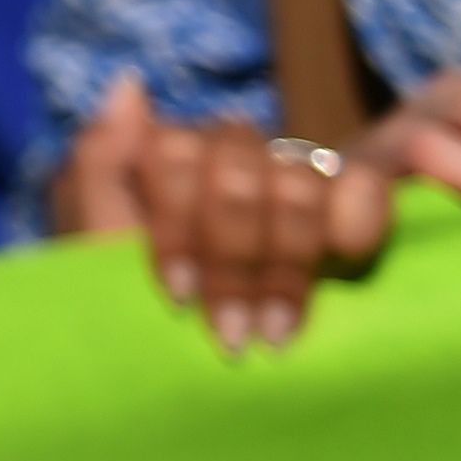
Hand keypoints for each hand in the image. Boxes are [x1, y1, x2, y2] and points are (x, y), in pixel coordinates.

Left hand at [49, 77, 390, 353]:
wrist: (177, 375)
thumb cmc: (129, 306)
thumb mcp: (95, 241)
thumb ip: (100, 161)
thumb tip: (132, 84)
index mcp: (167, 155)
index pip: (176, 150)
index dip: (178, 227)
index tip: (177, 297)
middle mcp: (228, 156)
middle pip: (238, 170)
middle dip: (231, 258)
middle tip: (229, 332)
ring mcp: (288, 179)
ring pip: (296, 180)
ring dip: (285, 262)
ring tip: (273, 332)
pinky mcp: (348, 208)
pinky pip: (364, 183)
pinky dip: (358, 215)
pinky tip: (344, 256)